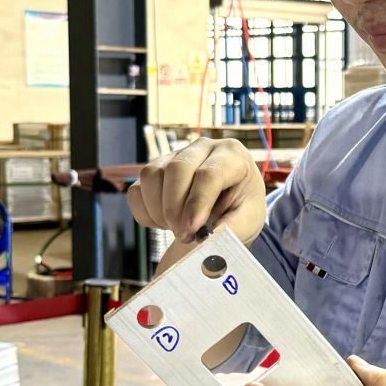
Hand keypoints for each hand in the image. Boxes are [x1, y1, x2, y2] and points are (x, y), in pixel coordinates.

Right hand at [126, 137, 264, 245]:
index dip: (197, 202)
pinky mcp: (155, 170)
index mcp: (232, 155)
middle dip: (175, 208)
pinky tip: (165, 223)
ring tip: (178, 229)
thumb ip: (232, 228)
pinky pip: (137, 190)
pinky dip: (146, 213)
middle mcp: (202, 148)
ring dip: (160, 211)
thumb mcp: (248, 220)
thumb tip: (208, 238)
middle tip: (184, 235)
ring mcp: (175, 156)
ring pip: (152, 175)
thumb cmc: (241, 210)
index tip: (192, 229)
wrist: (227, 208)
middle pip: (177, 169)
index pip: (209, 174)